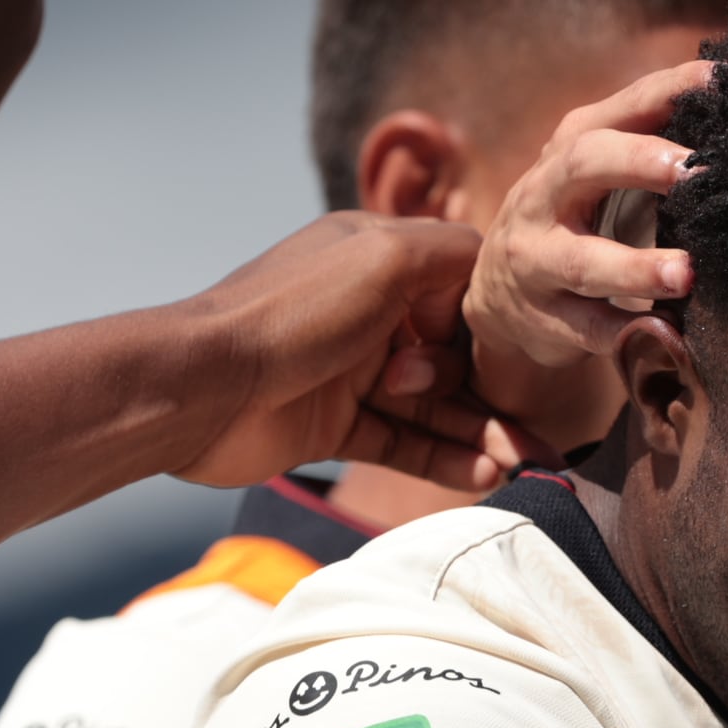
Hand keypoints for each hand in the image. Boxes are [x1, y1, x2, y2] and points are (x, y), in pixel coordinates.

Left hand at [171, 213, 549, 492]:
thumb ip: (451, 253)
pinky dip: (446, 459)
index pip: (460, 286)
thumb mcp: (384, 256)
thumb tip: (496, 272)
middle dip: (493, 392)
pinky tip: (485, 474)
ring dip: (481, 433)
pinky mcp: (336, 426)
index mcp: (377, 258)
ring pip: (435, 406)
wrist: (203, 388)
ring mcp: (351, 373)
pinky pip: (405, 442)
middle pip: (454, 353)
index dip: (487, 322)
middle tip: (524, 428)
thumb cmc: (291, 313)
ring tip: (523, 463)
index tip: (512, 353)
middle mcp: (368, 312)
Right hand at [461, 60, 709, 454]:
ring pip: (582, 260)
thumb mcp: (597, 168)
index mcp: (571, 147)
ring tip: (686, 274)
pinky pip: (588, 329)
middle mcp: (544, 194)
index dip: (670, 91)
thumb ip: (650, 137)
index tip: (723, 84)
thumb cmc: (571, 214)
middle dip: (639, 162)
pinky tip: (670, 338)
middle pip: (584, 163)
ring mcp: (536, 259)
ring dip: (636, 267)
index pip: (623, 107)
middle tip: (695, 172)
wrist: (497, 292)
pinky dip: (628, 334)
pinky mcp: (544, 319)